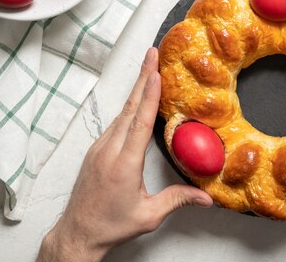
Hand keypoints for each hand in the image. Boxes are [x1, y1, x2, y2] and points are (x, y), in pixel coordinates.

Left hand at [37, 47, 212, 261]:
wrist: (78, 233)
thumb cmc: (110, 225)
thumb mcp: (149, 215)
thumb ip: (178, 200)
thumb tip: (206, 198)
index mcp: (123, 164)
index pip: (140, 122)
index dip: (149, 95)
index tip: (156, 72)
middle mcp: (109, 150)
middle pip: (129, 107)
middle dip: (142, 78)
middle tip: (151, 53)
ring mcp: (99, 148)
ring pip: (122, 113)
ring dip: (136, 90)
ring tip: (149, 71)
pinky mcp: (96, 150)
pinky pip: (115, 123)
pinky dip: (129, 107)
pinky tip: (137, 101)